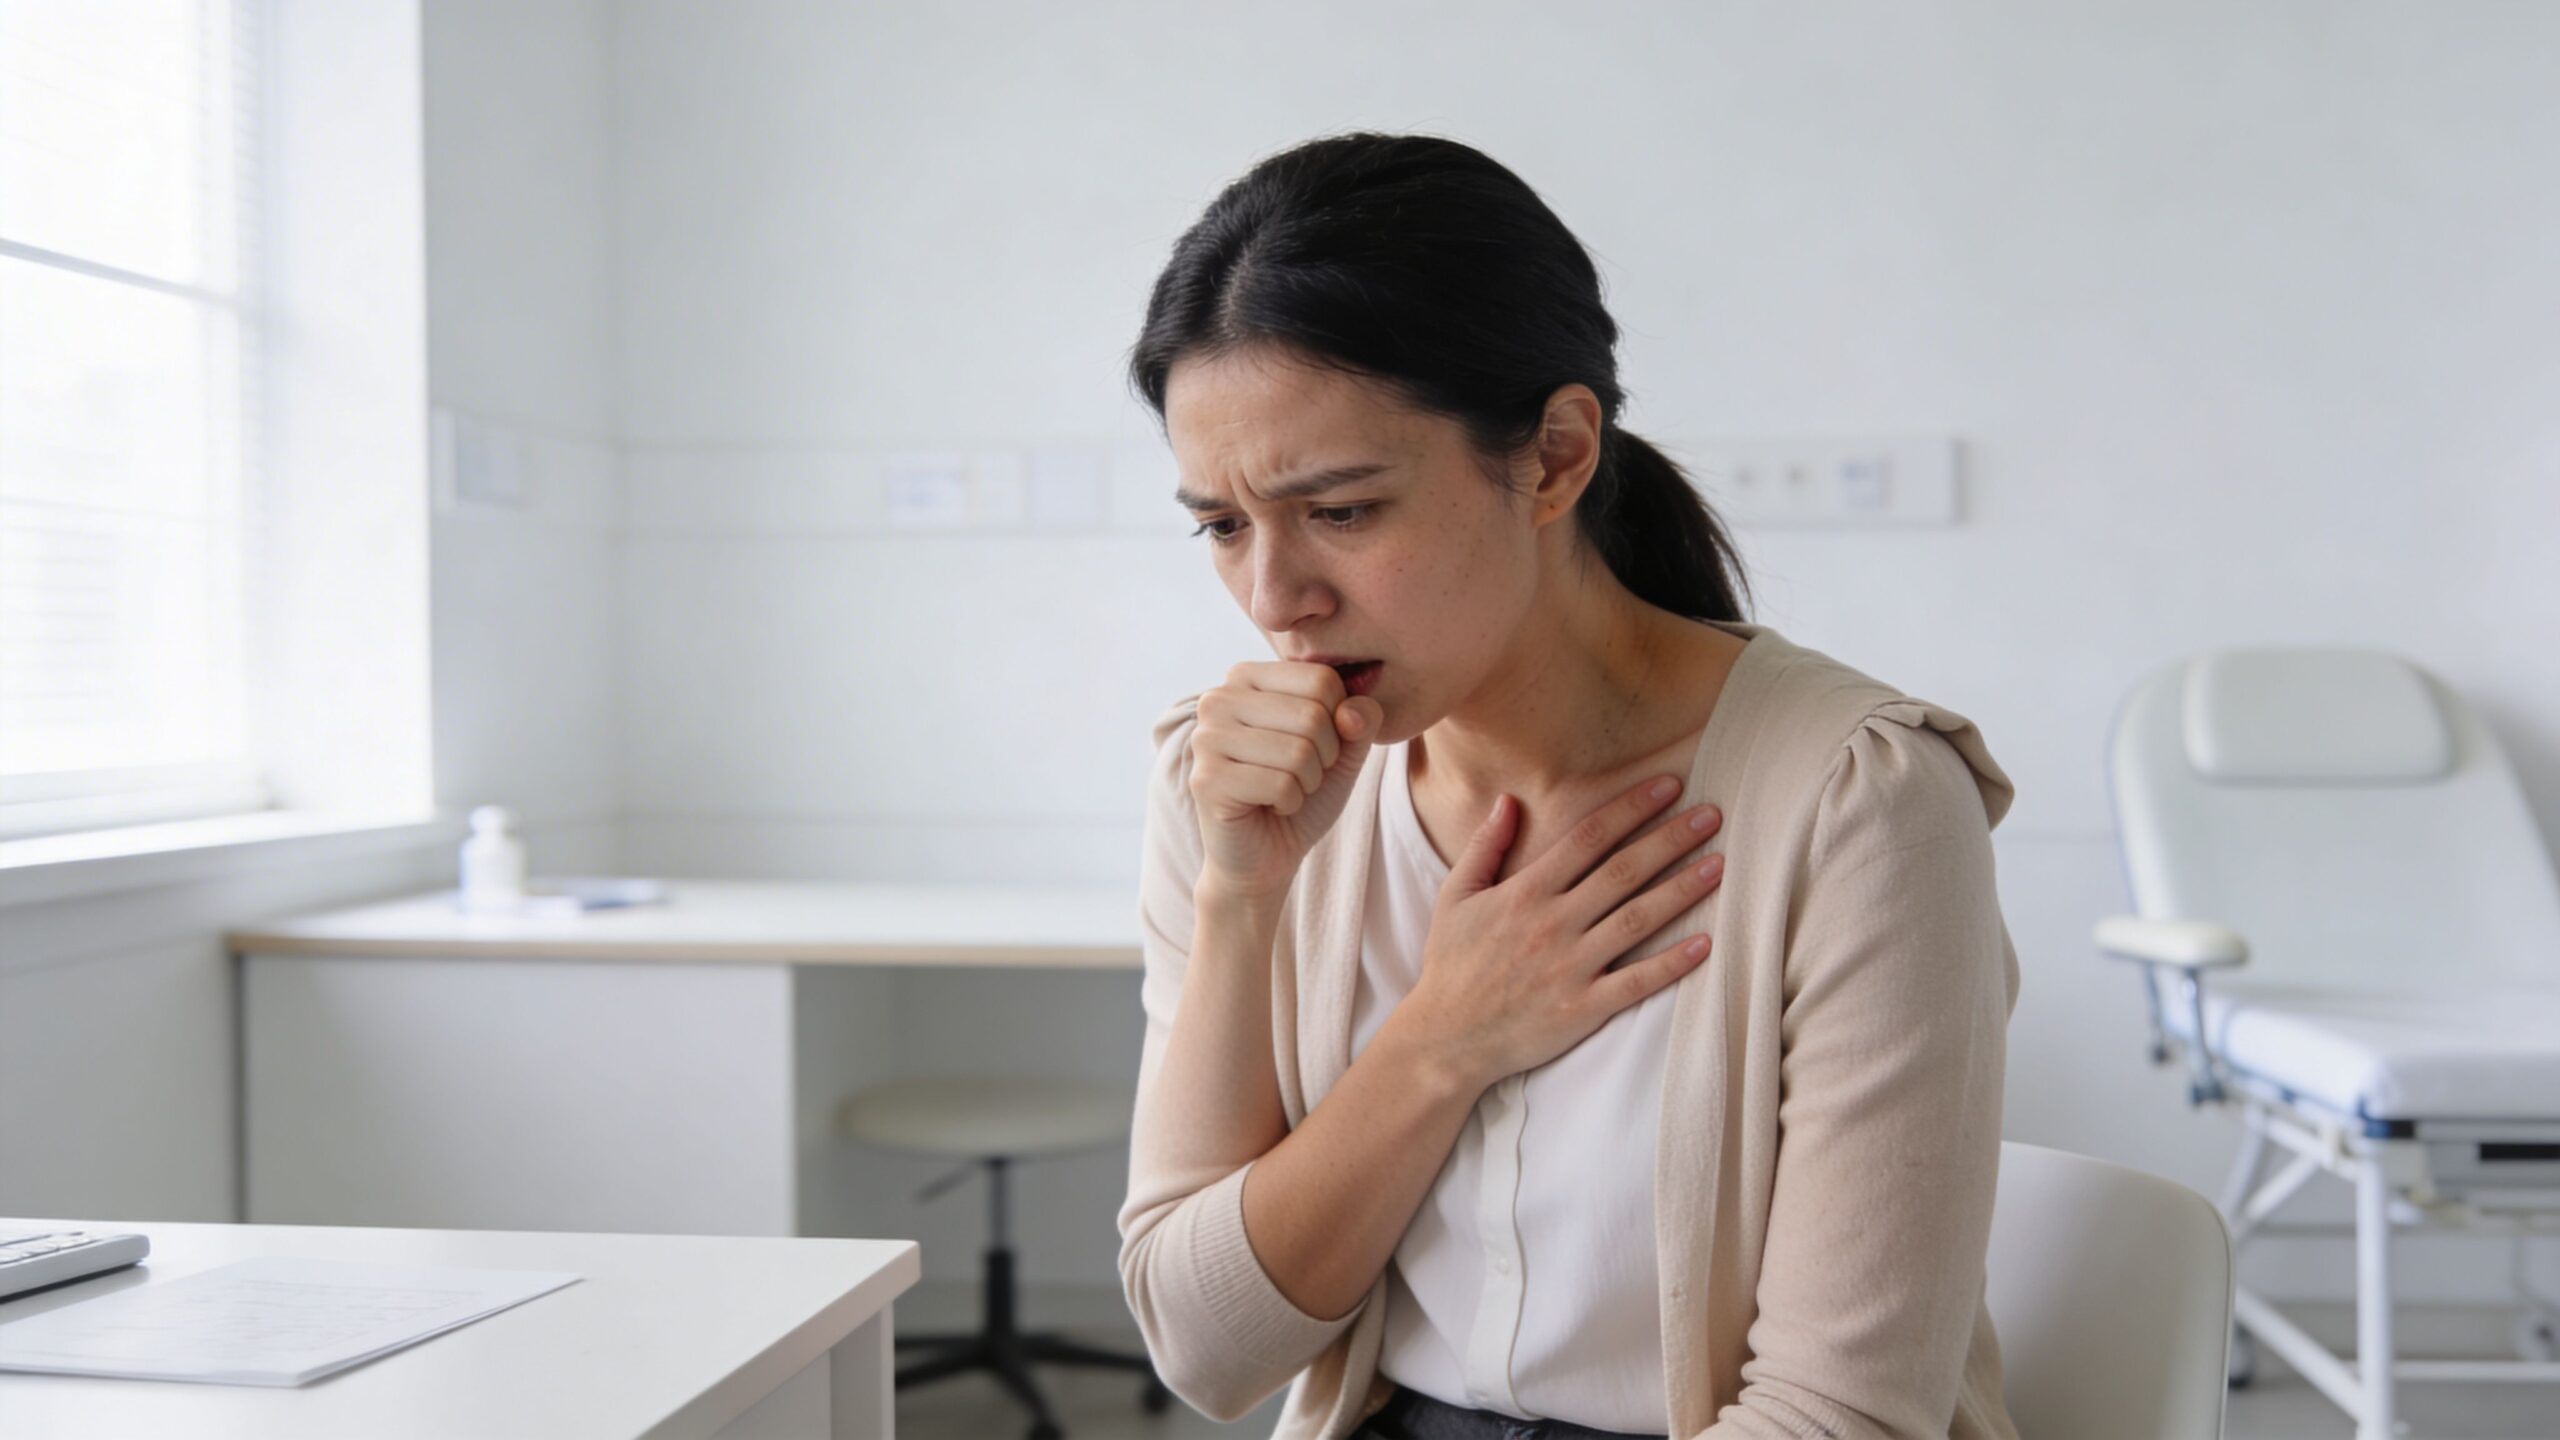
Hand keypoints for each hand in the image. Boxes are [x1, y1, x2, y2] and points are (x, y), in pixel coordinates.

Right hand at [1188, 661, 1385, 902]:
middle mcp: (1218, 699)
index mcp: (1247, 677)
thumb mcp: (1343, 751)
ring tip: (1283, 790)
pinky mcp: (1206, 779)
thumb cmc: (1301, 793)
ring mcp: (1206, 738)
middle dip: (1323, 757)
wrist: (1264, 855)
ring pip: (1298, 751)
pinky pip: (1280, 785)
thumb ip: (1360, 721)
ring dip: (1306, 783)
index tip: (1315, 746)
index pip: (1322, 679)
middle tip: (1299, 775)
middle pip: (1313, 714)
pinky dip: (1289, 803)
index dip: (1339, 721)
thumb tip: (1353, 711)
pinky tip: (1267, 806)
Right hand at [1392, 777, 1724, 1089]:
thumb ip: (1485, 847)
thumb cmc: (1451, 965)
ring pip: (1638, 920)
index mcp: (1524, 892)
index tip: (1668, 786)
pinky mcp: (1582, 1007)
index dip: (1631, 808)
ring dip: (1682, 890)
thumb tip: (1509, 801)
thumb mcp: (1455, 897)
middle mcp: (1552, 924)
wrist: (1446, 1038)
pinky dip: (1672, 963)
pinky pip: (1636, 982)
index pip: (1588, 838)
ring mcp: (1570, 967)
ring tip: (1719, 865)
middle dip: (1671, 839)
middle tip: (1712, 815)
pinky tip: (1705, 943)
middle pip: (1623, 871)